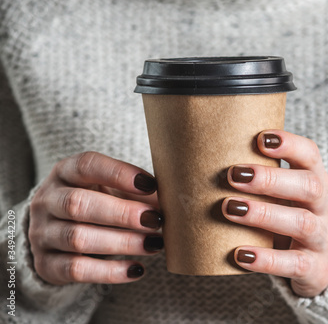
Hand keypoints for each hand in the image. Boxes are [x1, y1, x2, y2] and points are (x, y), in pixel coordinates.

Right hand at [29, 152, 163, 284]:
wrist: (56, 232)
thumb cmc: (96, 201)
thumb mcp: (112, 189)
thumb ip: (138, 191)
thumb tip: (176, 201)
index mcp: (65, 172)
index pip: (88, 165)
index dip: (120, 173)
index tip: (151, 184)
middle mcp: (47, 199)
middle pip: (78, 204)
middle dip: (122, 213)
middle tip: (155, 220)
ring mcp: (42, 233)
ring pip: (78, 238)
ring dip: (122, 242)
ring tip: (154, 244)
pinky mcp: (45, 264)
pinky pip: (76, 269)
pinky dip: (110, 272)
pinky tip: (137, 269)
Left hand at [222, 130, 327, 297]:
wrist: (320, 262)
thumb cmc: (290, 217)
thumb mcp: (285, 196)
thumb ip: (259, 179)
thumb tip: (200, 160)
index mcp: (315, 181)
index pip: (310, 155)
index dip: (289, 145)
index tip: (260, 138)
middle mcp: (323, 207)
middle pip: (309, 186)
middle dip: (270, 179)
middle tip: (233, 174)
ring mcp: (322, 239)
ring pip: (302, 223)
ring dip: (263, 214)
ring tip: (229, 208)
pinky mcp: (314, 269)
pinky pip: (293, 264)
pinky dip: (266, 259)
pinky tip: (240, 254)